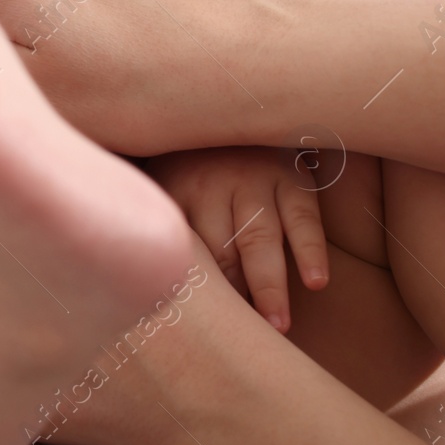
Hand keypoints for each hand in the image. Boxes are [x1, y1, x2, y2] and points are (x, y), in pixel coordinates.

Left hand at [145, 147, 329, 332]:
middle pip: (218, 253)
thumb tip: (127, 285)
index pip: (181, 253)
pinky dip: (311, 249)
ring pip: (259, 240)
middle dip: (230, 300)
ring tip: (278, 326)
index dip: (190, 295)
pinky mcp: (290, 175)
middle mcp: (209, 185)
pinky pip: (303, 216)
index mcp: (170, 192)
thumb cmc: (184, 160)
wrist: (222, 102)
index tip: (191, 335)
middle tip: (240, 343)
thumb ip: (153, 223)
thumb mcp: (159, 182)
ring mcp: (252, 179)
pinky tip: (317, 281)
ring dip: (269, 287)